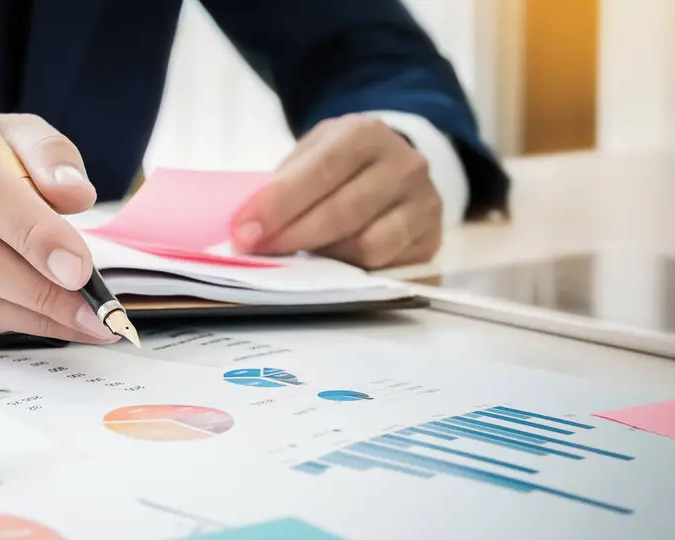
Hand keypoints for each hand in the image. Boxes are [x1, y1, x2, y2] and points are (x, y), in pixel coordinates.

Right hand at [0, 110, 116, 343]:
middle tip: (90, 309)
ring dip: (28, 314)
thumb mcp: (9, 133)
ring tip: (83, 322)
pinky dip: (9, 320)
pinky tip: (49, 321)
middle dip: (36, 286)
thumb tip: (76, 195)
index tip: (80, 267)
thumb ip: (47, 155)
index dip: (33, 233)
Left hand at [231, 114, 442, 268]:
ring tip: (298, 255)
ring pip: (366, 246)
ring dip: (323, 257)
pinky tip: (331, 264)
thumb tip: (247, 226)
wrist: (394, 168)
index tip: (243, 230)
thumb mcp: (312, 155)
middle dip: (291, 236)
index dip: (278, 204)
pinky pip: (384, 267)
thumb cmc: (340, 166)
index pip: (319, 172)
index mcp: (366, 134)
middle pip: (342, 212)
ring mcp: (424, 204)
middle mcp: (404, 165)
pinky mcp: (431, 241)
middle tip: (257, 250)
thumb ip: (284, 184)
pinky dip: (351, 271)